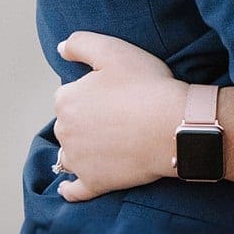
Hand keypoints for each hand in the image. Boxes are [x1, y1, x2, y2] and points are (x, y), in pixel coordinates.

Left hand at [52, 31, 189, 202]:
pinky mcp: (94, 183)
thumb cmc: (146, 85)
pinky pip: (75, 190)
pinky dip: (70, 189)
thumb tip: (60, 48)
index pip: (67, 94)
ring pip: (68, 154)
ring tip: (99, 145)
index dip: (90, 91)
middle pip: (67, 124)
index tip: (112, 92)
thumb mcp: (113, 50)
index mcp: (66, 100)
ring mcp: (79, 160)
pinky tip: (68, 188)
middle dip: (83, 120)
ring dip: (76, 150)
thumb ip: (80, 43)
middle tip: (115, 115)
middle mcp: (65, 132)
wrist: (173, 125)